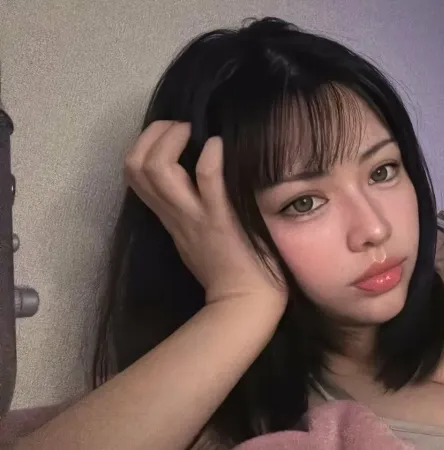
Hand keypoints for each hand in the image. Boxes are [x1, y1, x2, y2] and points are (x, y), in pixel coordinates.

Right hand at [124, 121, 286, 307]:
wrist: (245, 303)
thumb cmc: (229, 270)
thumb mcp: (197, 238)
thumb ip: (191, 211)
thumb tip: (197, 181)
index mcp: (170, 216)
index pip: (134, 174)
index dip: (143, 145)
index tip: (168, 135)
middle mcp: (176, 213)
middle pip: (136, 166)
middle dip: (151, 134)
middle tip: (178, 126)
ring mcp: (197, 215)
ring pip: (158, 170)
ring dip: (171, 139)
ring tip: (192, 130)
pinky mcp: (222, 219)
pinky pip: (207, 181)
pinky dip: (210, 157)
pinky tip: (218, 146)